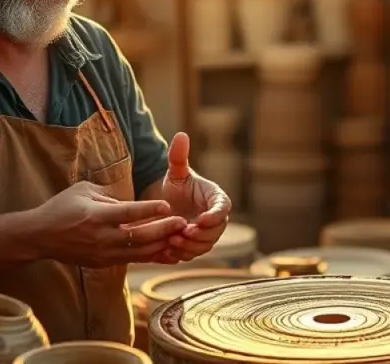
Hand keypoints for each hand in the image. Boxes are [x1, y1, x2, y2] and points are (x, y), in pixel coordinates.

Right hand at [32, 181, 186, 267]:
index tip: (167, 205)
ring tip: (180, 237)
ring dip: (162, 245)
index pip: (127, 213)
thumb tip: (132, 200)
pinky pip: (133, 260)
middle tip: (182, 223)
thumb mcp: (83, 190)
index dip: (149, 209)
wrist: (40, 237)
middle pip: (139, 236)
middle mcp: (101, 237)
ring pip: (139, 252)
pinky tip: (167, 251)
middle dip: (163, 230)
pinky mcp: (104, 263)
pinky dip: (151, 256)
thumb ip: (109, 193)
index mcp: (96, 216)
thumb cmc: (62, 207)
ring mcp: (103, 253)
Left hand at [159, 132, 231, 261]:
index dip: (214, 216)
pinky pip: (192, 254)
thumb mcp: (175, 171)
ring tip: (172, 241)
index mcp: (216, 199)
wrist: (167, 204)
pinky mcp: (195, 247)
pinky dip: (181, 254)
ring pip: (204, 245)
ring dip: (190, 246)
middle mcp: (215, 219)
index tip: (200, 220)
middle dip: (200, 235)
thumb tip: (181, 135)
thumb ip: (178, 156)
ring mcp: (207, 235)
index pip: (222, 209)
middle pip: (215, 231)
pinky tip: (167, 250)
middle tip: (182, 233)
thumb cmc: (175, 186)